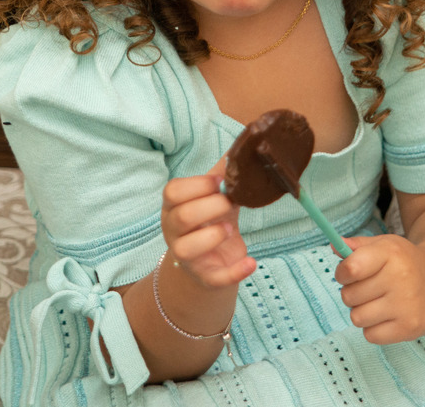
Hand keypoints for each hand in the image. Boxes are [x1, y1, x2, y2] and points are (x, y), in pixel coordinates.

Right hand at [160, 158, 255, 288]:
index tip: (219, 182)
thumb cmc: (210, 220)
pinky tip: (251, 262)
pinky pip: (214, 278)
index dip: (196, 185)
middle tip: (230, 203)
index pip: (172, 192)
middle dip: (210, 207)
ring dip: (213, 236)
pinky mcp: (204, 277)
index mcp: (174, 206)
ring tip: (230, 229)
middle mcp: (173, 231)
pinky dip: (234, 272)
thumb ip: (221, 174)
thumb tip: (240, 145)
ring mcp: (186, 256)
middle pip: (182, 217)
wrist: (212, 261)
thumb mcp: (213, 196)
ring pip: (186, 249)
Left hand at [334, 234, 424, 344]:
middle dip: (352, 293)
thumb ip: (357, 246)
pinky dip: (374, 328)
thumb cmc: (405, 261)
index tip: (348, 274)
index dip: (342, 273)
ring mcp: (406, 305)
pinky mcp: (410, 328)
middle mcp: (400, 278)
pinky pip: (370, 335)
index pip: (350, 269)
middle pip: (349, 296)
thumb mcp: (385, 245)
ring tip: (377, 303)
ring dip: (362, 312)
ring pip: (357, 317)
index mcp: (390, 253)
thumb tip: (334, 245)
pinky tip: (387, 316)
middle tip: (368, 289)